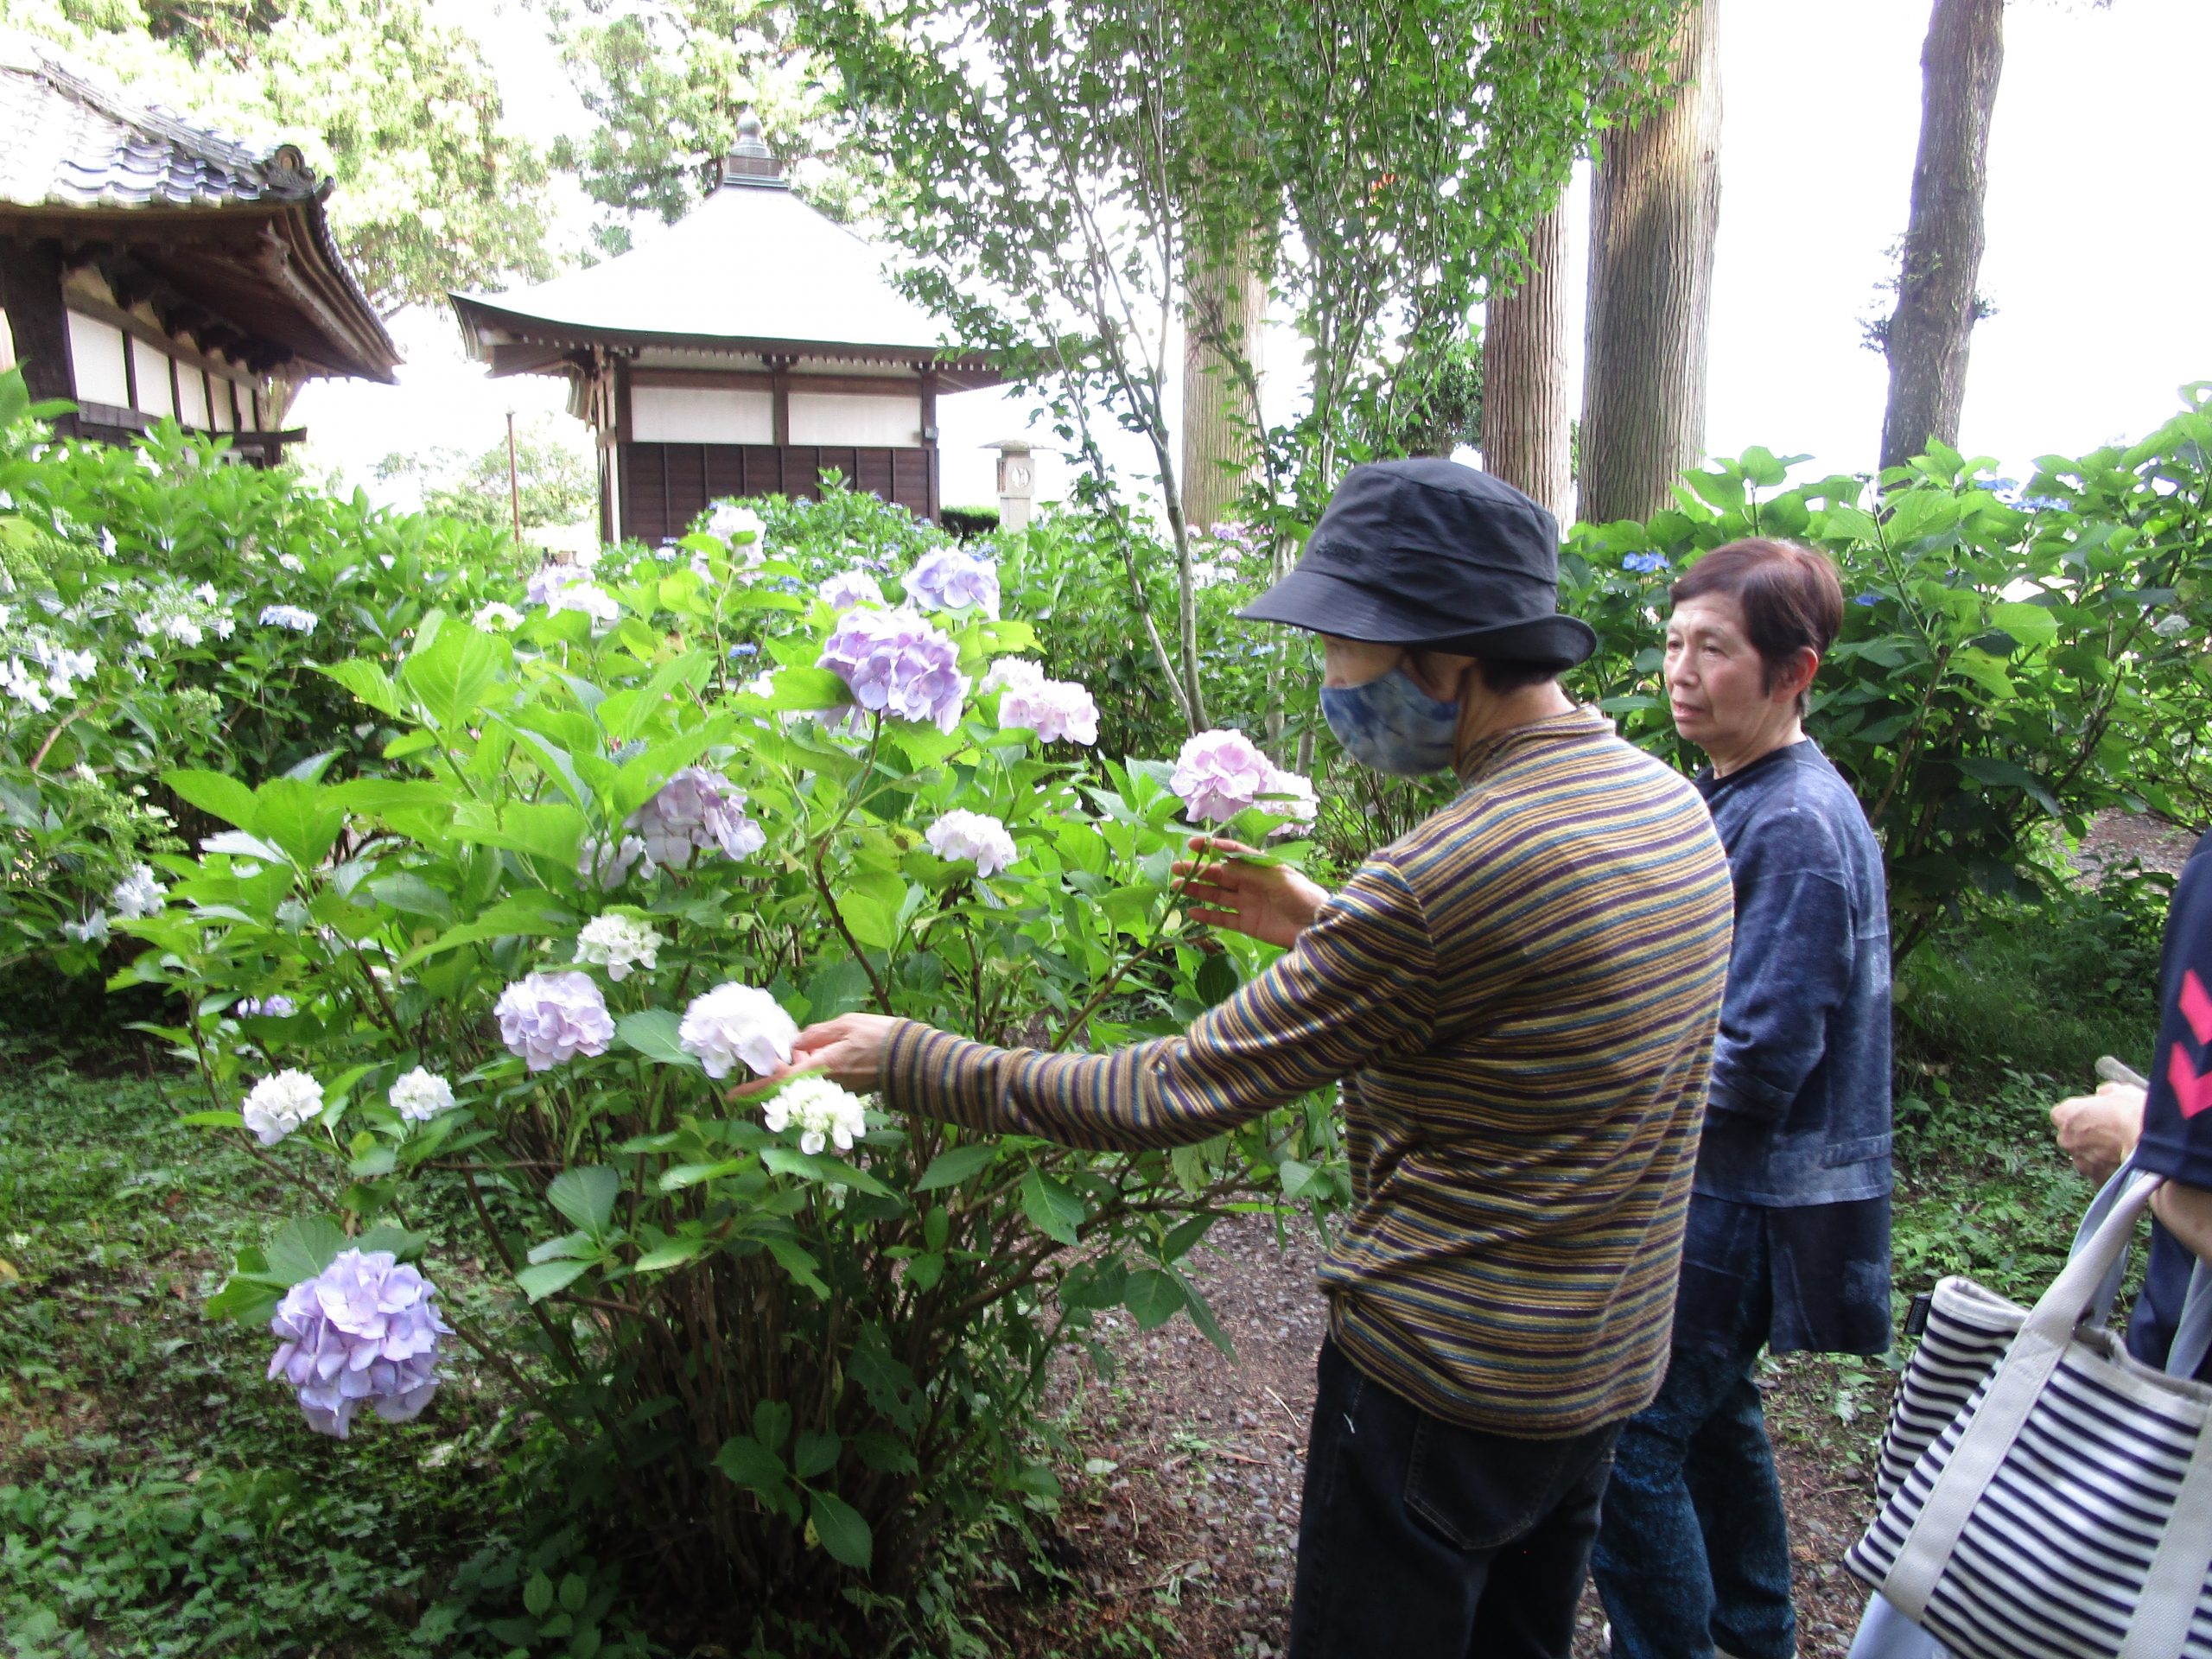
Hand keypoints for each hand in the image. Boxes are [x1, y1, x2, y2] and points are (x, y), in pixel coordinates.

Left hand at [727, 1012, 898, 1096]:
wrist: (914, 1058)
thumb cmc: (880, 1036)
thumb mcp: (844, 1024)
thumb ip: (815, 1034)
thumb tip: (794, 1044)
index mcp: (821, 1067)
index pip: (778, 1082)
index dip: (752, 1089)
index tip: (731, 1096)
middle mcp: (825, 1084)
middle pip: (789, 1082)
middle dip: (785, 1067)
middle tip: (796, 1047)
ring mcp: (835, 1090)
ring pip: (805, 1081)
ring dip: (804, 1066)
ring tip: (820, 1045)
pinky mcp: (845, 1091)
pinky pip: (820, 1082)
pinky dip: (817, 1069)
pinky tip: (829, 1052)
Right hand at [1172, 836, 1327, 950]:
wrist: (1317, 927)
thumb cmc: (1303, 896)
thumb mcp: (1277, 878)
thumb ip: (1249, 871)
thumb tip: (1222, 861)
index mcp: (1260, 867)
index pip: (1233, 853)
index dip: (1213, 847)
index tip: (1193, 844)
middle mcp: (1251, 883)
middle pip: (1220, 875)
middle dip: (1197, 870)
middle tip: (1175, 867)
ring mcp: (1248, 904)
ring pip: (1217, 895)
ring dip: (1197, 891)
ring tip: (1175, 887)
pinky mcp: (1248, 924)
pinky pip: (1223, 919)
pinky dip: (1208, 916)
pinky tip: (1192, 912)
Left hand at [2051, 1081, 2145, 1184]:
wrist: (2149, 1143)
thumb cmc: (2133, 1113)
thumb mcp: (2119, 1091)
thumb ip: (2105, 1094)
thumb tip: (2104, 1095)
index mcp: (2064, 1115)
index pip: (2065, 1113)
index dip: (2084, 1113)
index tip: (2099, 1113)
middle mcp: (2065, 1140)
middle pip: (2073, 1136)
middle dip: (2089, 1135)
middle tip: (2113, 1132)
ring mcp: (2080, 1161)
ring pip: (2086, 1156)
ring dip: (2099, 1153)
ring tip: (2123, 1149)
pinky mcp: (2095, 1178)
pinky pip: (2100, 1172)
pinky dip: (2109, 1169)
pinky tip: (2125, 1163)